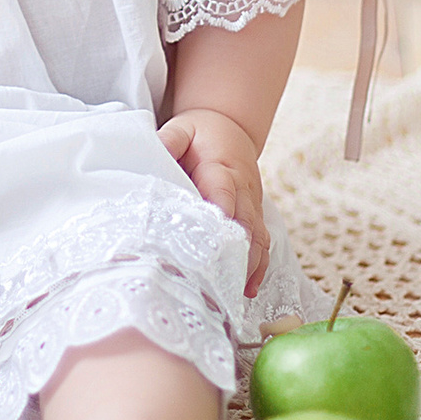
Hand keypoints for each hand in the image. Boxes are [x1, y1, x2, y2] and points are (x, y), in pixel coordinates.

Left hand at [159, 108, 268, 296]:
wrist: (231, 128)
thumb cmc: (201, 133)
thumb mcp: (182, 128)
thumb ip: (170, 140)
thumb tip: (159, 152)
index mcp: (222, 167)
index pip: (223, 192)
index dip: (221, 214)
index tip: (213, 238)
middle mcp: (243, 189)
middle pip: (244, 222)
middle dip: (235, 251)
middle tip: (221, 279)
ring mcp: (252, 204)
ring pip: (257, 236)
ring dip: (250, 264)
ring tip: (236, 291)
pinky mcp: (254, 215)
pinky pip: (262, 241)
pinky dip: (259, 265)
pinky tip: (248, 288)